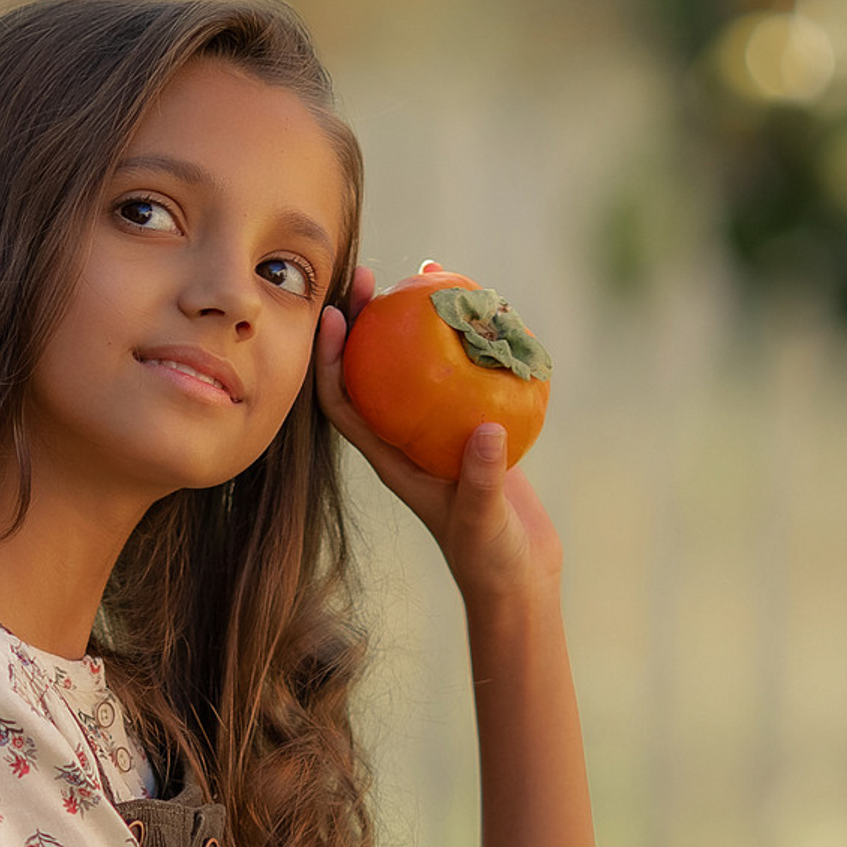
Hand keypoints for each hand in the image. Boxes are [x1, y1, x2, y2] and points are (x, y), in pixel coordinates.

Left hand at [313, 264, 563, 610]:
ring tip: (428, 273)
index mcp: (391, 456)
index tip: (335, 317)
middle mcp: (407, 435)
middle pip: (373, 368)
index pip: (343, 403)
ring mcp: (440, 428)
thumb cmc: (491, 556)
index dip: (328, 361)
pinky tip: (488, 304)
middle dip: (366, 320)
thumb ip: (481, 481)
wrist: (519, 573)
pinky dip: (472, 337)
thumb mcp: (484, 520)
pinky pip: (467, 370)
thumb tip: (485, 428)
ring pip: (418, 362)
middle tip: (372, 275)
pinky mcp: (475, 424)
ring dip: (418, 318)